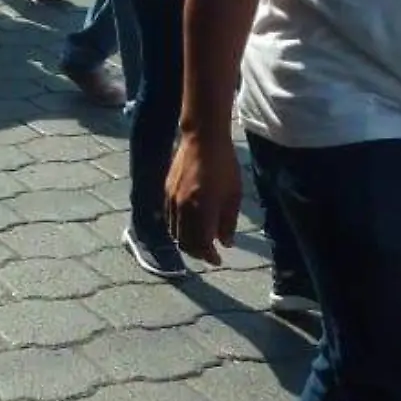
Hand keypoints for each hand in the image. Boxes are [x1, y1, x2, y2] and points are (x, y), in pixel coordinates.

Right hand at [165, 135, 244, 265]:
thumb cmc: (224, 166)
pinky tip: (188, 226)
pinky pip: (169, 219)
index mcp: (203, 209)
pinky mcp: (166, 192)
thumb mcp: (234, 195)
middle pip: (185, 242)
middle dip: (197, 252)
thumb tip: (226, 243)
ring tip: (198, 243)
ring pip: (174, 232)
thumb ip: (229, 222)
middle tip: (209, 254)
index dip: (210, 256)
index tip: (218, 260)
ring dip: (186, 242)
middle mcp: (184, 208)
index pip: (202, 244)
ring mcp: (172, 200)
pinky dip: (177, 229)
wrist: (203, 140)